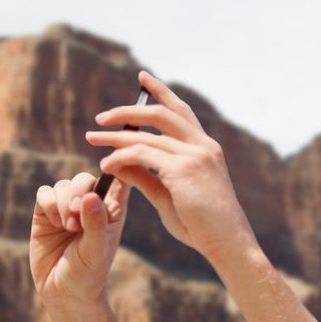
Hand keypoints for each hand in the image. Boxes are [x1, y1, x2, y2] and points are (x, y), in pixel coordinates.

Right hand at [30, 172, 126, 305]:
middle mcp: (91, 206)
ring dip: (64, 202)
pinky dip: (48, 203)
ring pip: (64, 185)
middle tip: (77, 214)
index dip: (116, 167)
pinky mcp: (45, 213)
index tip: (110, 168)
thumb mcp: (96, 250)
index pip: (120, 179)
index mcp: (113, 211)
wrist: (64, 292)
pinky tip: (55, 223)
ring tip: (68, 227)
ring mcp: (67, 208)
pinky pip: (45, 193)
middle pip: (86, 178)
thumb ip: (95, 223)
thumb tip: (90, 196)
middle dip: (80, 191)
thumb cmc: (89, 274)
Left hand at [84, 71, 256, 261]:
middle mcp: (202, 145)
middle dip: (128, 111)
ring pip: (145, 134)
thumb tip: (119, 161)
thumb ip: (146, 176)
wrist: (228, 243)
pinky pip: (141, 154)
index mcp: (206, 148)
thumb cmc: (203, 225)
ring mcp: (194, 155)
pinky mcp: (182, 169)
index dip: (161, 91)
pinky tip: (106, 166)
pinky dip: (119, 157)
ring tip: (93, 139)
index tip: (143, 78)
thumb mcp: (169, 195)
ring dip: (115, 135)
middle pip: (160, 113)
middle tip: (102, 117)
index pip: (180, 111)